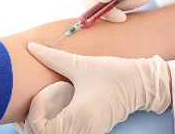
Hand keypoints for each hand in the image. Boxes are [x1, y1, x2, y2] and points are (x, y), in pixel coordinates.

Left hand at [16, 43, 170, 133]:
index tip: (40, 94)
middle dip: (34, 121)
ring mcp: (87, 133)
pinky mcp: (91, 131)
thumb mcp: (82, 65)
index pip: (41, 131)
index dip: (34, 113)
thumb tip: (32, 47)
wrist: (142, 84)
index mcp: (77, 119)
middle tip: (36, 101)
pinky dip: (56, 125)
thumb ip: (53, 57)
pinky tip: (58, 107)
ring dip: (44, 124)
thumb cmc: (115, 74)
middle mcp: (81, 131)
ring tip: (45, 104)